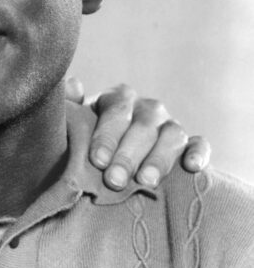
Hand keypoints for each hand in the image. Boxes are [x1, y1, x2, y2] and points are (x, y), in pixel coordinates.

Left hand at [65, 78, 210, 190]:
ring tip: (144, 181)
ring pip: (172, 135)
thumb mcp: (73, 122)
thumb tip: (73, 86)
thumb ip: (70, 105)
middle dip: (128, 155)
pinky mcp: (188, 144)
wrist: (108, 157)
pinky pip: (199, 143)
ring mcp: (169, 125)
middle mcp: (146, 108)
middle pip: (143, 126)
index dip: (107, 135)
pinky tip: (192, 167)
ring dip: (159, 159)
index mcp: (118, 99)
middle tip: (114, 180)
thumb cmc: (85, 138)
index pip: (116, 110)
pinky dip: (198, 153)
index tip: (96, 160)